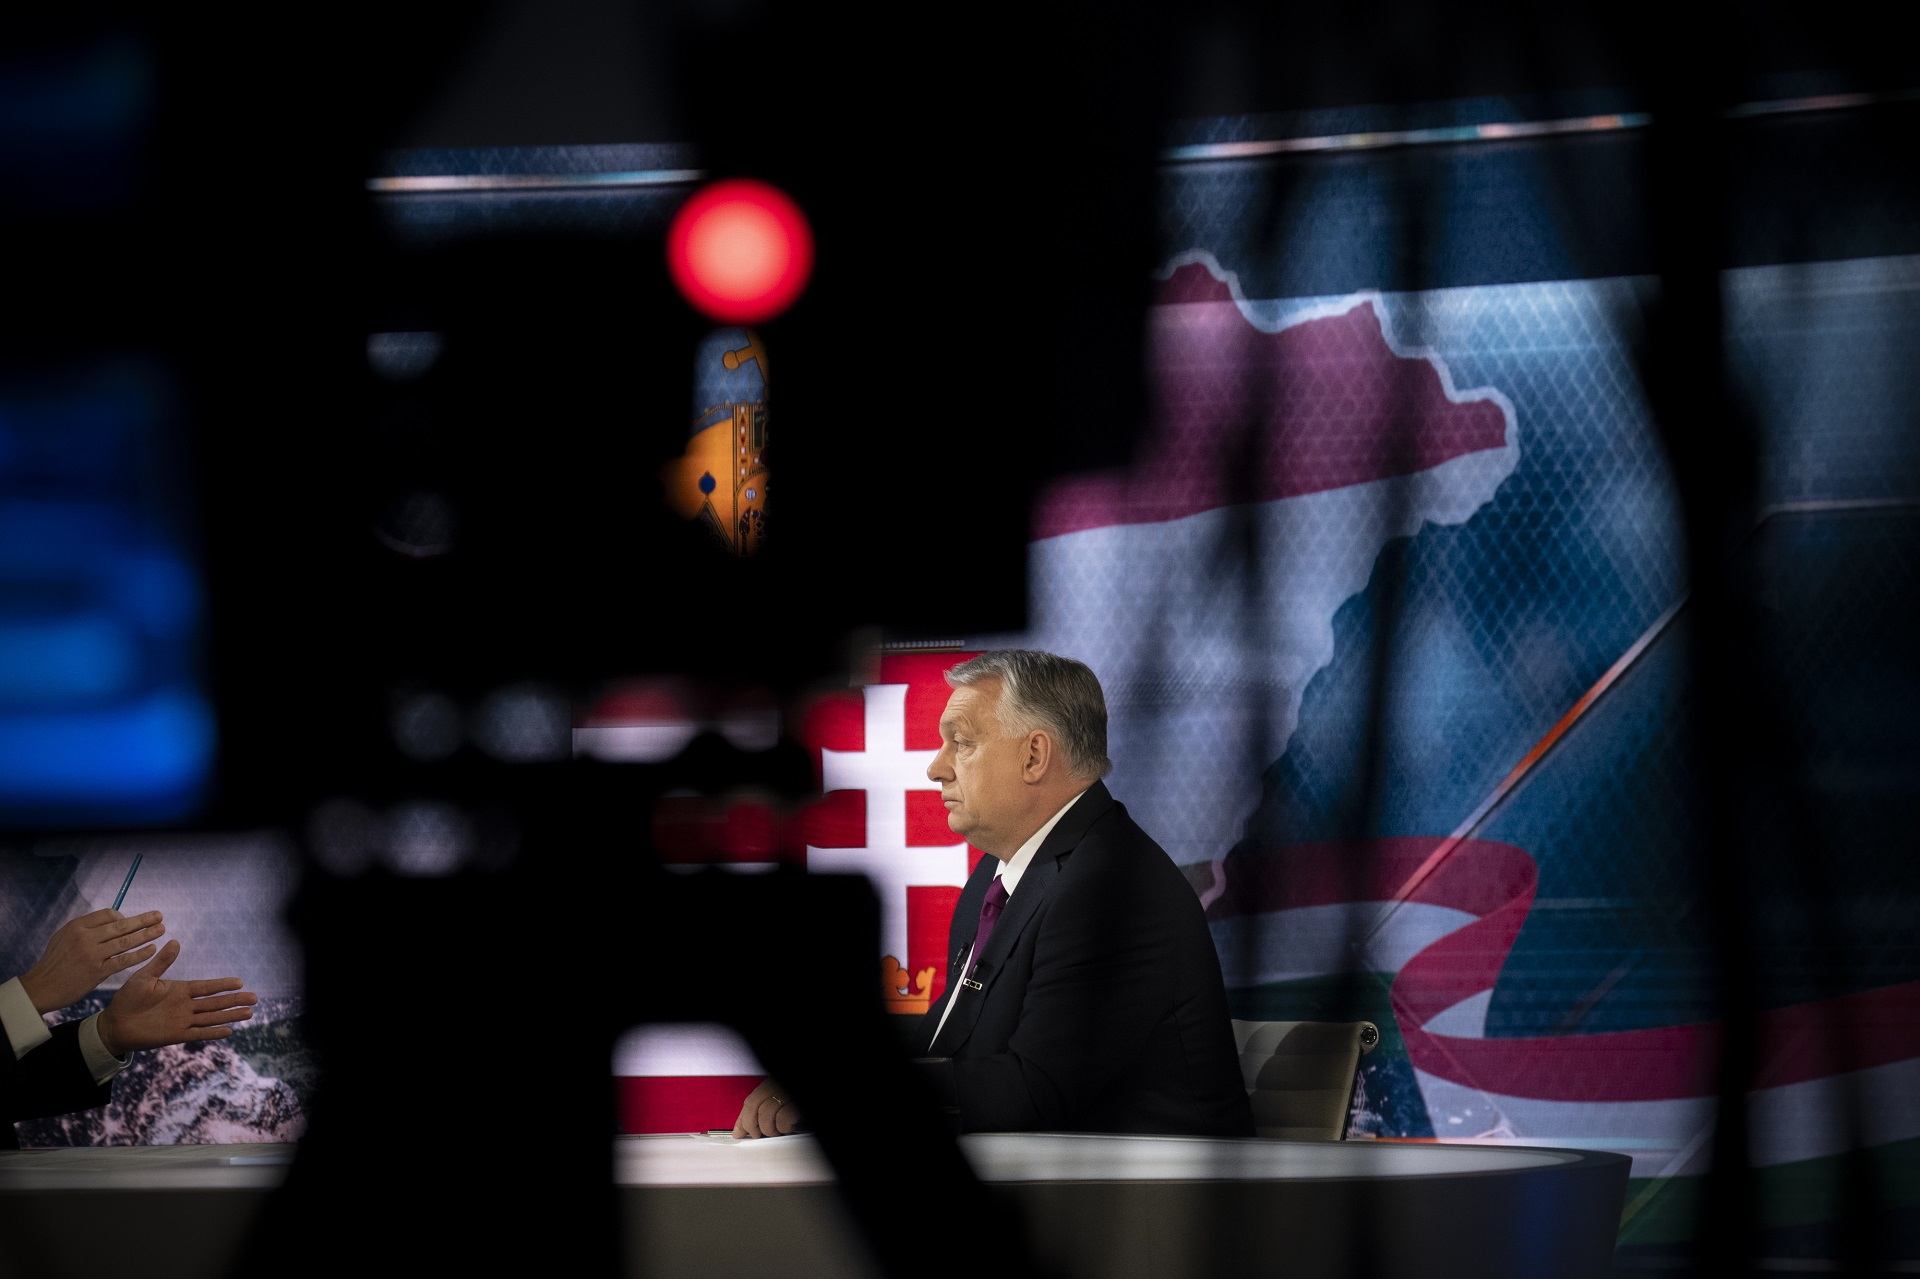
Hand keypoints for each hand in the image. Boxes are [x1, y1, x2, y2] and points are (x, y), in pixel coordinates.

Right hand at [17, 909, 166, 1012]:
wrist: (41, 988)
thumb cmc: (54, 962)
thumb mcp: (64, 937)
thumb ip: (86, 928)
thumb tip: (112, 919)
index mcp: (77, 926)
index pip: (108, 915)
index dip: (124, 917)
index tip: (132, 922)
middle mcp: (85, 938)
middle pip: (120, 925)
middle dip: (143, 920)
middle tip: (160, 916)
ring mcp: (91, 955)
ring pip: (125, 942)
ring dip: (146, 935)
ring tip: (161, 929)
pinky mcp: (97, 972)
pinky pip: (123, 960)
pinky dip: (139, 954)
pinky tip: (152, 950)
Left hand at [96, 941, 256, 1056]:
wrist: (114, 1024)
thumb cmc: (127, 999)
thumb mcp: (144, 977)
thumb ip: (162, 963)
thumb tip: (175, 941)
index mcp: (179, 990)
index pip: (207, 987)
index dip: (223, 985)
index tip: (240, 982)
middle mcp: (185, 1005)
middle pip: (215, 1003)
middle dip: (235, 1000)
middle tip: (255, 999)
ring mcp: (182, 1021)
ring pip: (212, 1017)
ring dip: (230, 1015)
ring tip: (249, 1013)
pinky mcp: (176, 1035)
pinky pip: (199, 1033)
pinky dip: (213, 1032)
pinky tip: (229, 1031)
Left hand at [731, 1079, 801, 1138]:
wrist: (829, 1110)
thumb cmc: (797, 1106)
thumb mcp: (782, 1104)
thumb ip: (765, 1110)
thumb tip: (744, 1128)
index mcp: (774, 1083)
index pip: (751, 1099)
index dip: (743, 1118)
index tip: (739, 1132)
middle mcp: (779, 1085)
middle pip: (755, 1104)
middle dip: (752, 1125)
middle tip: (758, 1135)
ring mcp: (789, 1093)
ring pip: (767, 1111)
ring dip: (770, 1128)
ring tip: (779, 1130)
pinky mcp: (798, 1104)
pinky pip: (784, 1116)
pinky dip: (784, 1126)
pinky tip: (790, 1126)